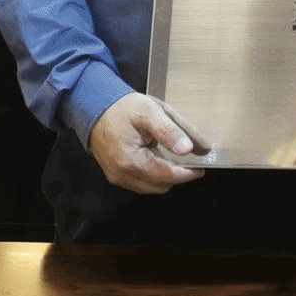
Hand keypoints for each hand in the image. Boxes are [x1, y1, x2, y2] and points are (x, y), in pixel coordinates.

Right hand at [87, 92, 210, 194]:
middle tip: (189, 162)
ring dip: (165, 178)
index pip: (166, 176)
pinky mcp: (115, 175)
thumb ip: (168, 131)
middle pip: (160, 185)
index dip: (186, 174)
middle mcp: (122, 174)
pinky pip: (140, 183)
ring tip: (174, 160)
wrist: (95, 108)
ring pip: (151, 187)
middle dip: (177, 176)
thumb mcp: (149, 112)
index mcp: (131, 160)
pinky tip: (158, 161)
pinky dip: (153, 176)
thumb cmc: (123, 109)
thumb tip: (187, 149)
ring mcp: (117, 177)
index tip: (200, 168)